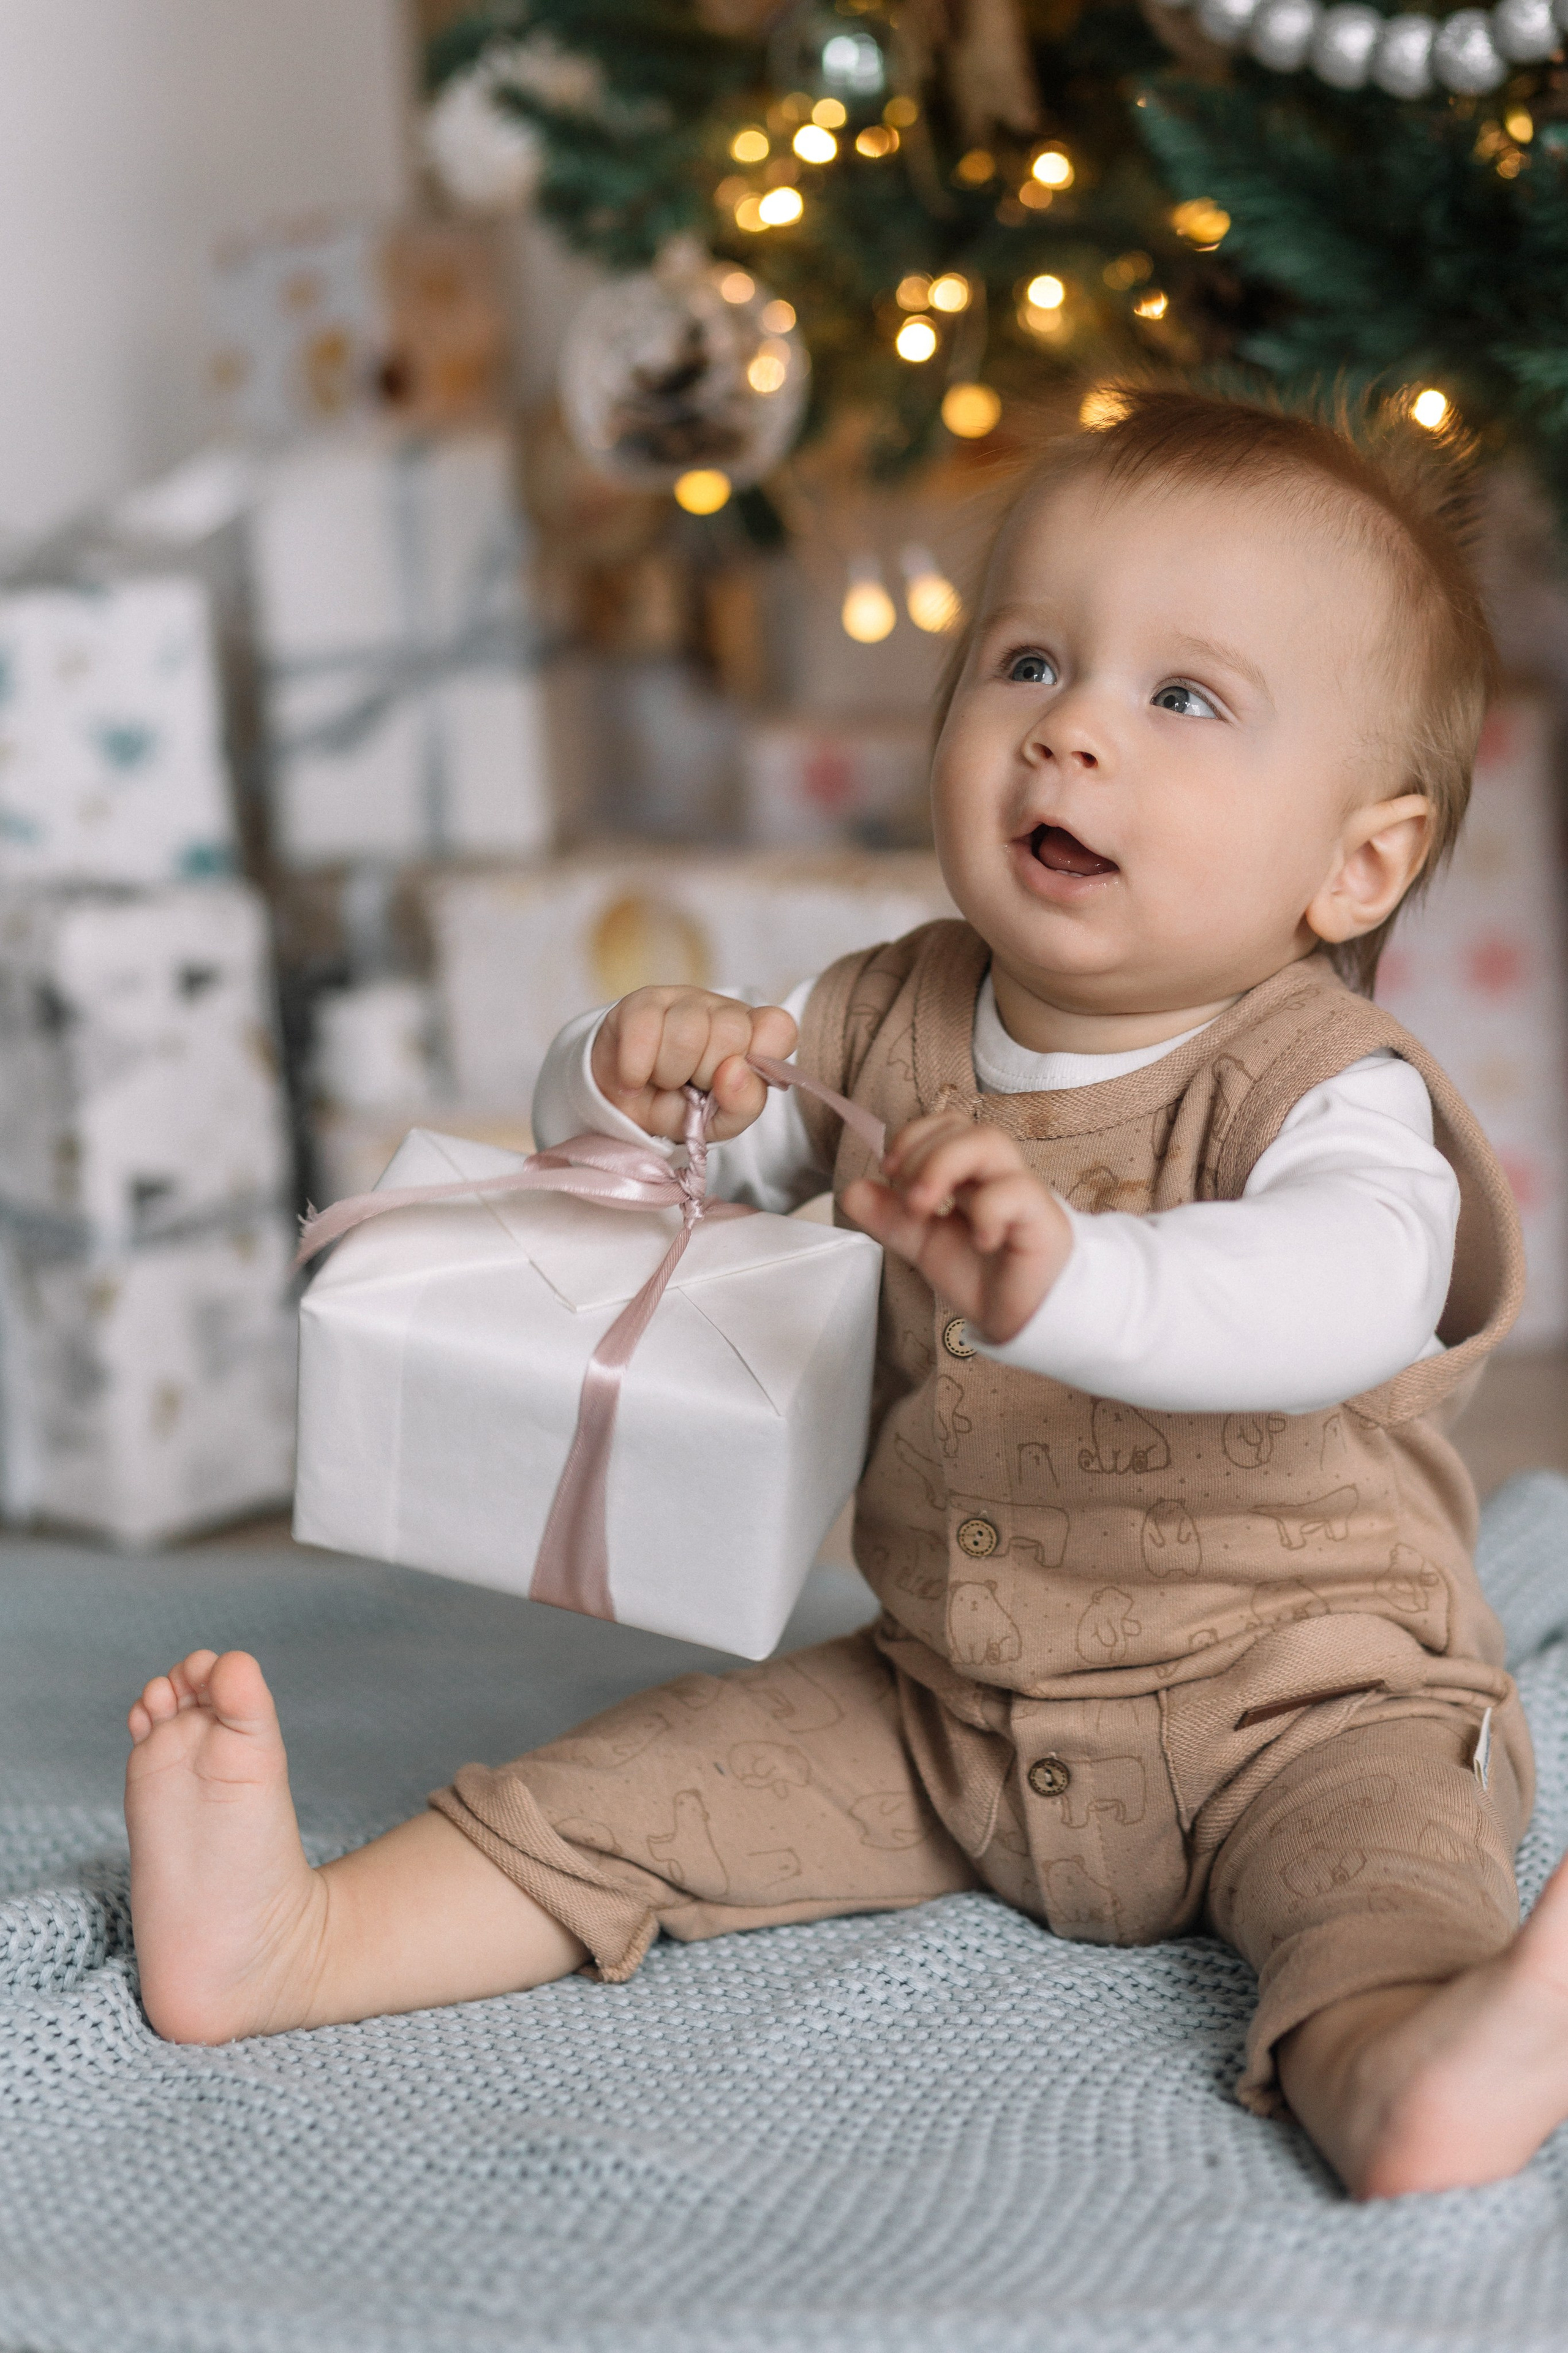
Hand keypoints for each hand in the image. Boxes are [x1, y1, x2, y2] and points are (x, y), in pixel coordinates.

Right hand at [590, 988, 798, 1142]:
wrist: (625, 1111)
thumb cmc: (682, 1109)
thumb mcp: (720, 1122)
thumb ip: (743, 1103)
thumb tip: (735, 1071)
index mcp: (754, 1036)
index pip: (780, 1028)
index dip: (760, 1056)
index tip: (732, 1082)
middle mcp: (723, 1010)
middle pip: (731, 1032)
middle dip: (706, 1074)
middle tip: (689, 1085)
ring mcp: (682, 999)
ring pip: (687, 1033)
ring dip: (669, 1074)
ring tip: (662, 1079)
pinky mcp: (641, 1002)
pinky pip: (644, 1030)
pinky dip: (636, 1069)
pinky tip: (634, 1078)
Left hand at [841, 1111, 1072, 1344]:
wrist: (1025, 1321)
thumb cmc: (985, 1277)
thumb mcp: (924, 1245)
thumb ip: (890, 1218)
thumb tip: (851, 1190)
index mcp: (972, 1176)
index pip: (948, 1125)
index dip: (914, 1137)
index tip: (889, 1170)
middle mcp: (998, 1176)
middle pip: (967, 1127)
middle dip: (924, 1153)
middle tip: (909, 1199)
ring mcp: (1022, 1194)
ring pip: (990, 1142)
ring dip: (945, 1164)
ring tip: (924, 1206)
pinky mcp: (1042, 1219)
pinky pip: (1016, 1191)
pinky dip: (987, 1209)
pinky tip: (978, 1241)